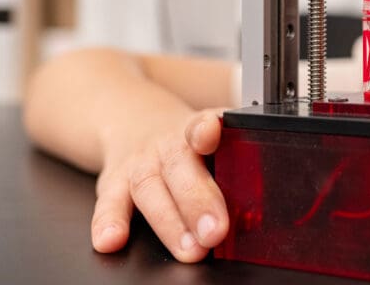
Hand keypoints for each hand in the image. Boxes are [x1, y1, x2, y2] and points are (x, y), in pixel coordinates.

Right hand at [89, 108, 229, 261]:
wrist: (136, 121)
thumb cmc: (189, 143)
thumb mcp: (216, 142)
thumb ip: (236, 168)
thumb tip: (261, 210)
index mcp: (200, 129)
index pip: (203, 124)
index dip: (206, 130)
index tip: (210, 134)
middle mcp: (167, 143)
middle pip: (179, 164)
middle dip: (197, 200)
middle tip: (216, 231)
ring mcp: (139, 162)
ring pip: (148, 186)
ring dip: (168, 221)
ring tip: (188, 249)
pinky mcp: (113, 181)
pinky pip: (109, 200)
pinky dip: (109, 222)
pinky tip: (111, 240)